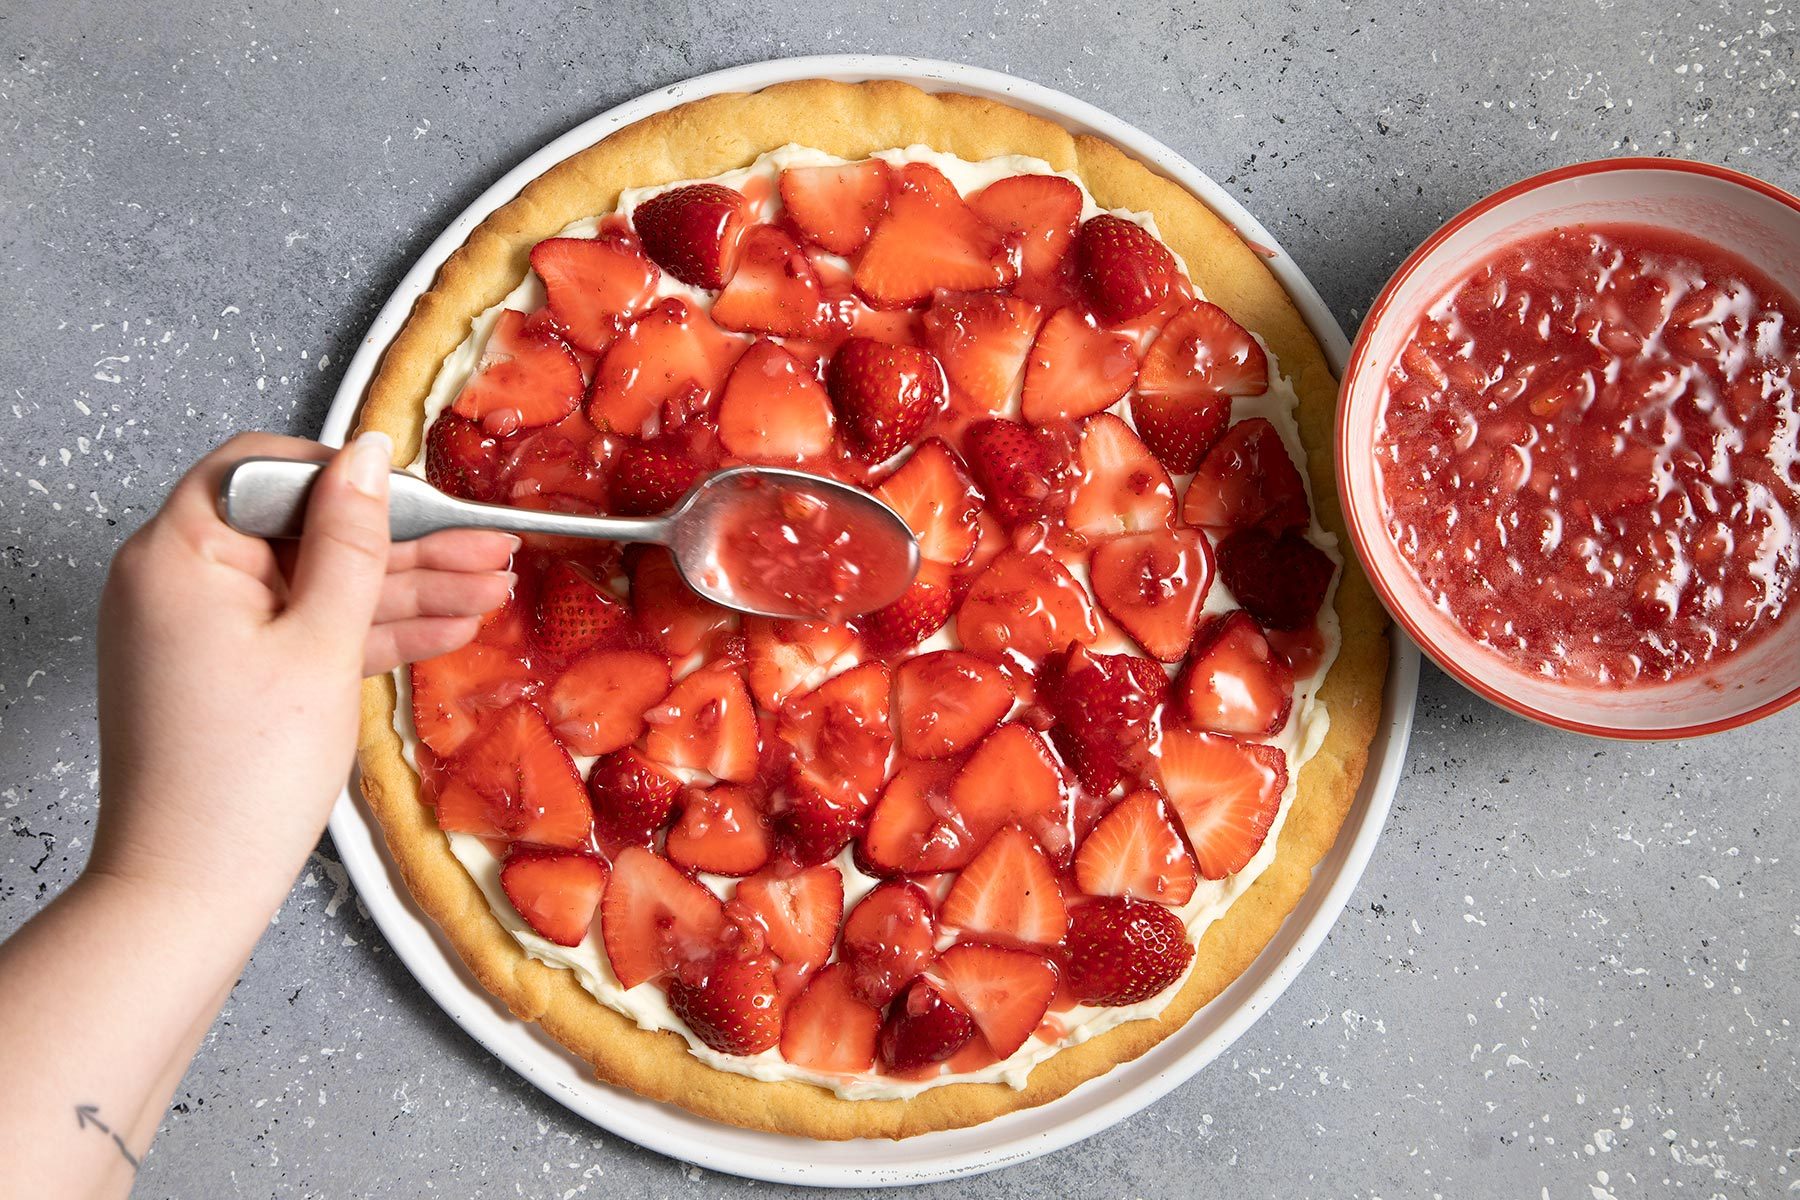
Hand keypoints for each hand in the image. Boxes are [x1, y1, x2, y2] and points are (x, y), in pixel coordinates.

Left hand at [87, 431, 516, 907]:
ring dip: (405, 588)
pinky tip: (447, 628)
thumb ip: (351, 544)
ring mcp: (205, 628)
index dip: (347, 477)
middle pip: (304, 528)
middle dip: (402, 542)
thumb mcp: (320, 644)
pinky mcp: (229, 671)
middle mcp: (179, 580)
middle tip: (486, 546)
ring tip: (491, 588)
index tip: (421, 499)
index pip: (265, 468)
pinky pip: (306, 629)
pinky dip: (370, 630)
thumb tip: (369, 458)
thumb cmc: (243, 775)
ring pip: (317, 584)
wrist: (191, 889)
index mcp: (179, 554)